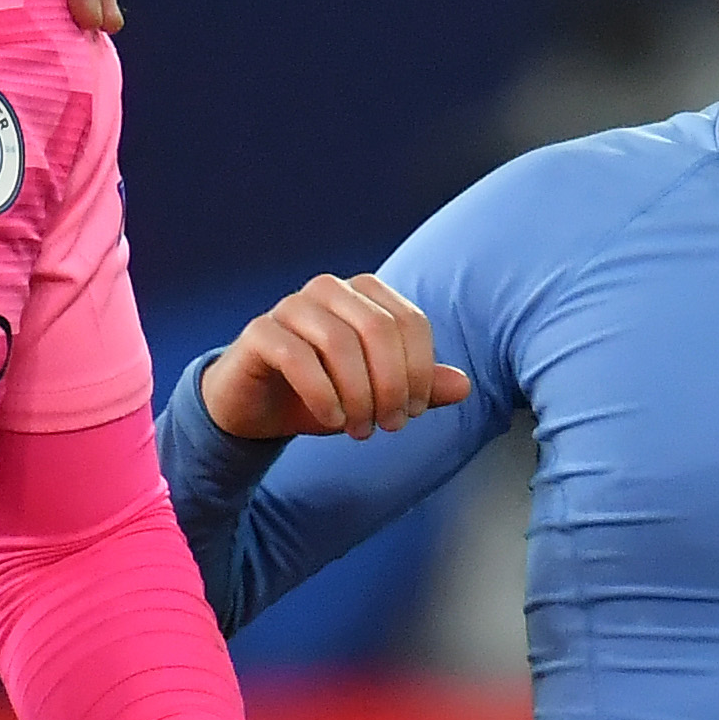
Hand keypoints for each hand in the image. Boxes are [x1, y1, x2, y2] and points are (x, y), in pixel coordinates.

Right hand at [200, 273, 474, 442]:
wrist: (255, 409)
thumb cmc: (321, 394)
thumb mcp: (377, 395)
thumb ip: (419, 387)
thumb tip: (463, 386)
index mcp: (363, 294)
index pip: (410, 322)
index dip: (421, 370)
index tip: (415, 412)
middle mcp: (328, 290)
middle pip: (378, 329)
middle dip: (392, 384)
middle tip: (390, 426)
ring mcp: (290, 307)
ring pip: (339, 342)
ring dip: (358, 394)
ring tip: (360, 429)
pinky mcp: (259, 332)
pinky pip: (297, 357)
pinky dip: (323, 394)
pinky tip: (332, 420)